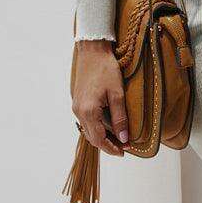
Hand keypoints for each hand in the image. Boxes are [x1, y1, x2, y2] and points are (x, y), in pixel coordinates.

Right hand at [72, 39, 129, 156]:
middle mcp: (79, 112)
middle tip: (124, 146)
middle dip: (108, 144)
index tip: (125, 152)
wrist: (93, 50)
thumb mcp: (117, 93)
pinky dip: (96, 126)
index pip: (99, 140)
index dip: (112, 148)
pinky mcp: (77, 101)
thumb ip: (120, 118)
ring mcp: (76, 106)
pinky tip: (107, 124)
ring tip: (118, 136)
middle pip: (92, 137)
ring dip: (102, 136)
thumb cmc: (106, 68)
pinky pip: (86, 120)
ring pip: (88, 130)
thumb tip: (124, 138)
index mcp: (88, 111)